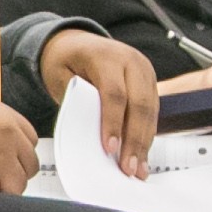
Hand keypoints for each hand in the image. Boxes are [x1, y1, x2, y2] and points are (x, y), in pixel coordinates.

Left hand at [34, 27, 157, 177]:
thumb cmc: (65, 60)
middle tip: (128, 168)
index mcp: (106, 57)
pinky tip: (142, 155)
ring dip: (144, 142)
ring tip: (138, 170)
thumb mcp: (59, 75)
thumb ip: (75, 100)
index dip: (113, 123)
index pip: (114, 94)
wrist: (77, 42)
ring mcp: (144, 70)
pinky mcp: (150, 82)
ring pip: (150, 111)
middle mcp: (131, 61)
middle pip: (138, 105)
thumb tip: (91, 134)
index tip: (110, 149)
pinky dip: (146, 135)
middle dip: (135, 140)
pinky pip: (152, 111)